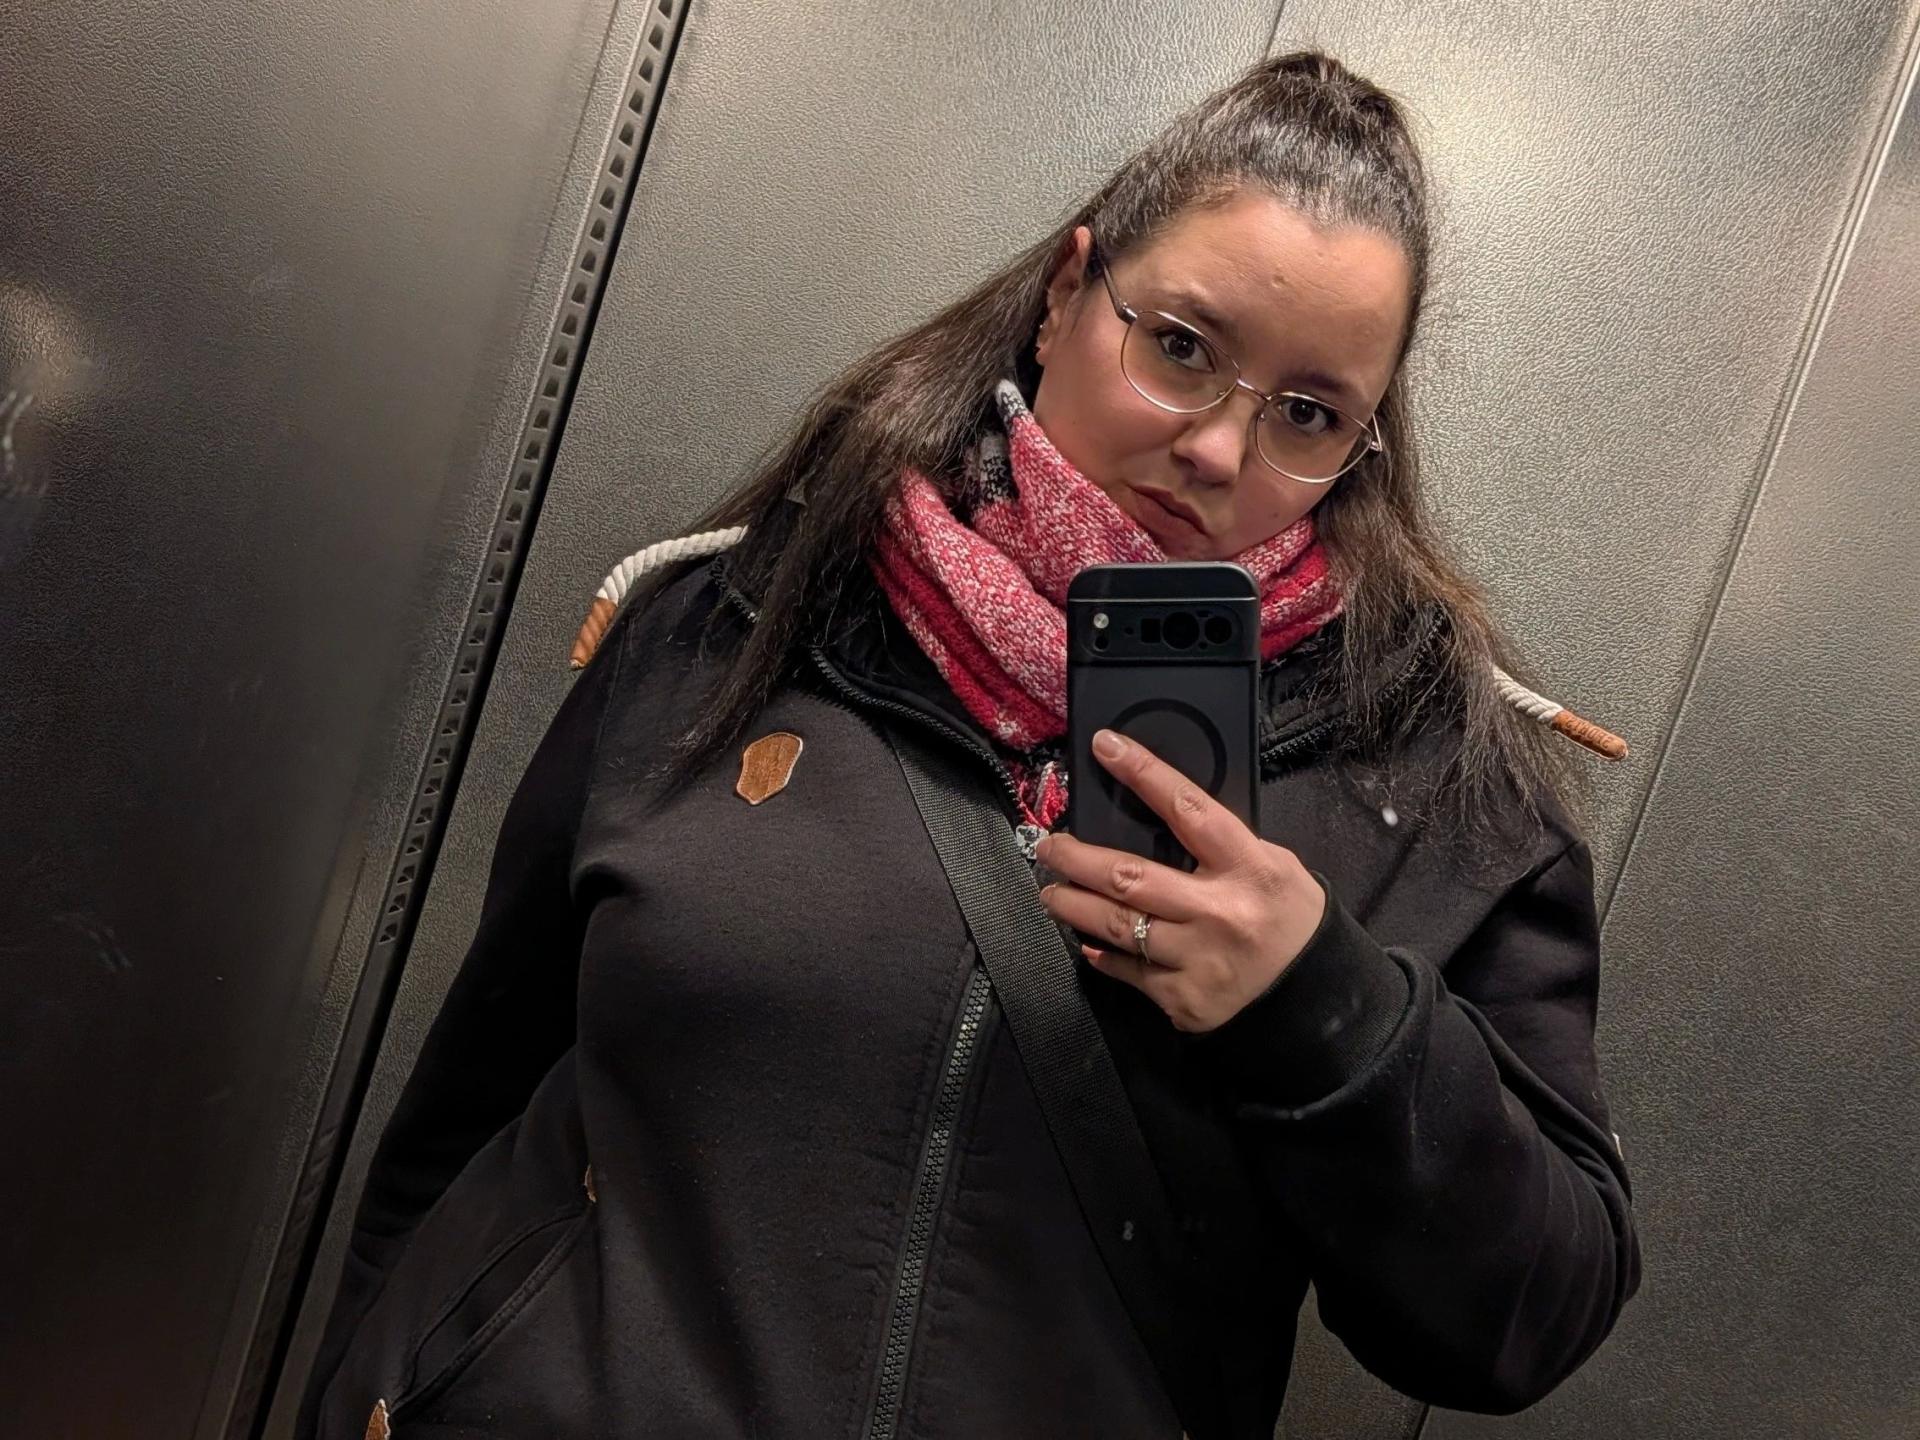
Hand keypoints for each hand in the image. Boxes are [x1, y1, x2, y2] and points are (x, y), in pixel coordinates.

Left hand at [1035, 727, 1326, 1032]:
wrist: (1314, 990)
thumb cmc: (1289, 916)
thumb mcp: (1272, 863)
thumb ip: (1220, 843)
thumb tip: (1159, 816)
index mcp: (1248, 867)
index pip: (1187, 809)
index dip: (1143, 773)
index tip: (1106, 747)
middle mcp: (1220, 912)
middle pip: (1130, 876)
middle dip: (1078, 858)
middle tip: (1049, 846)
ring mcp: (1199, 959)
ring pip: (1117, 926)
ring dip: (1073, 906)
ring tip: (1051, 892)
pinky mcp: (1184, 999)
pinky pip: (1129, 970)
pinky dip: (1103, 955)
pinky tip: (1087, 941)